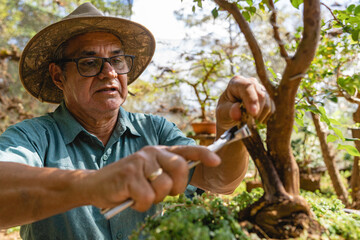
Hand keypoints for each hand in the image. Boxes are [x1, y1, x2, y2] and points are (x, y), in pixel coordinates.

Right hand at [81, 145, 219, 211]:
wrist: (95, 184)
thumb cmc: (127, 182)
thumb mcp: (148, 174)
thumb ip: (166, 174)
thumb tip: (184, 180)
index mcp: (158, 152)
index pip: (185, 151)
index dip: (203, 154)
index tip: (217, 161)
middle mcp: (151, 152)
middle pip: (180, 169)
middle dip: (176, 187)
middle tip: (162, 193)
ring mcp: (140, 163)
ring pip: (164, 187)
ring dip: (154, 198)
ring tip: (140, 194)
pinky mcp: (129, 175)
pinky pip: (147, 198)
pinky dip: (140, 205)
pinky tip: (130, 198)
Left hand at [216, 76, 273, 129]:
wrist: (231, 117)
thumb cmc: (225, 112)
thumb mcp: (222, 112)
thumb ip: (229, 111)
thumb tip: (237, 112)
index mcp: (237, 82)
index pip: (247, 87)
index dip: (252, 100)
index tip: (253, 113)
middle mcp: (251, 82)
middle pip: (261, 95)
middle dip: (257, 110)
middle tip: (250, 122)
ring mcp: (261, 89)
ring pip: (269, 102)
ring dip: (262, 115)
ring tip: (252, 121)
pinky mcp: (268, 98)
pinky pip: (273, 108)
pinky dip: (267, 117)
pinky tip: (258, 121)